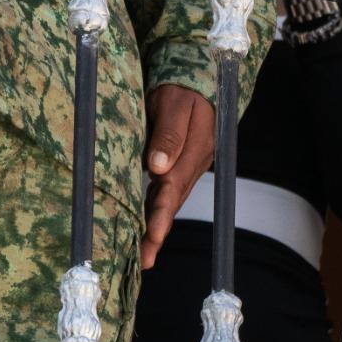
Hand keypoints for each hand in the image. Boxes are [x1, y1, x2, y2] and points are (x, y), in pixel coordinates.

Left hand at [140, 82, 214, 269]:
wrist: (197, 80)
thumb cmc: (182, 88)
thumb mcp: (175, 104)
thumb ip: (169, 133)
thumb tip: (157, 166)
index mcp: (195, 150)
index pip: (174, 187)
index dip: (161, 214)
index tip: (152, 237)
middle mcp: (194, 163)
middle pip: (173, 203)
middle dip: (159, 233)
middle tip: (143, 261)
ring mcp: (189, 166)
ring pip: (170, 201)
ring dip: (157, 228)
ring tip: (144, 255)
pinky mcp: (180, 165)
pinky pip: (167, 192)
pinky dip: (156, 212)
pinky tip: (146, 227)